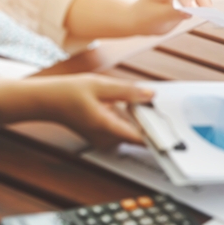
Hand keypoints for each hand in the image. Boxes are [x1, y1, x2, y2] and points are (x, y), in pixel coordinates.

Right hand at [0, 74, 154, 150]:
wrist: (45, 101)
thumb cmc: (67, 93)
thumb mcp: (100, 85)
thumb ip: (128, 91)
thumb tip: (151, 95)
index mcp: (108, 128)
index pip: (143, 139)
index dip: (161, 136)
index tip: (177, 133)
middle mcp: (108, 139)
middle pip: (140, 133)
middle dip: (151, 118)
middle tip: (160, 102)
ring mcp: (105, 139)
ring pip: (132, 130)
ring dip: (139, 116)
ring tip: (143, 100)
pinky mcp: (104, 136)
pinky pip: (124, 128)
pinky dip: (129, 116)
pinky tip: (126, 103)